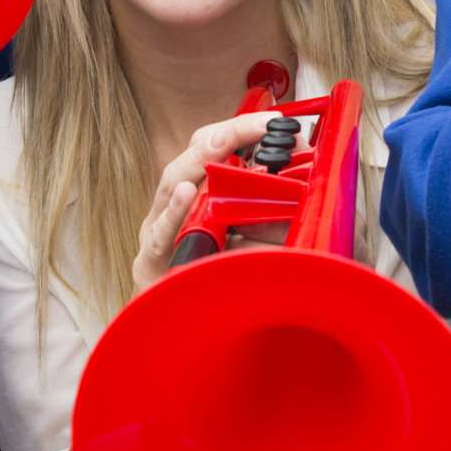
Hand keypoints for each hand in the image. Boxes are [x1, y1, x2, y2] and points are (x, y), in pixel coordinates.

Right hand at [130, 112, 283, 295]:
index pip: (208, 149)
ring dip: (199, 163)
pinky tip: (186, 195)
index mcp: (190, 198)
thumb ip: (265, 216)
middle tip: (258, 125)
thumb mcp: (244, 243)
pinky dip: (173, 214)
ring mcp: (156, 235)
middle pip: (190, 160)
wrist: (176, 332)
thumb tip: (301, 185)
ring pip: (171, 187)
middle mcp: (169, 210)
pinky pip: (160, 237)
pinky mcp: (149, 266)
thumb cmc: (209, 283)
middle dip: (223, 138)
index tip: (271, 118)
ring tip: (222, 142)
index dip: (237, 130)